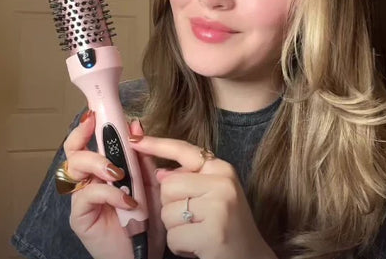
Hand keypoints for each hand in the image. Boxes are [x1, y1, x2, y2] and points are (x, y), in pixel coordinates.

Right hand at [63, 111, 165, 258]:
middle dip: (84, 139)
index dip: (86, 126)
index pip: (86, 141)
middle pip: (72, 151)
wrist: (146, 249)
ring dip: (98, 163)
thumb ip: (141, 154)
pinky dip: (110, 192)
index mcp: (101, 167)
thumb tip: (136, 124)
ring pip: (73, 169)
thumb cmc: (147, 213)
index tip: (94, 114)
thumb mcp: (150, 178)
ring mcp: (82, 198)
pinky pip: (88, 195)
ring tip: (119, 172)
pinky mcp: (80, 216)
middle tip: (103, 139)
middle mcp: (87, 179)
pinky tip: (128, 199)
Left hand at [129, 135, 277, 258]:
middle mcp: (222, 182)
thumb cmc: (227, 223)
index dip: (156, 144)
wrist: (252, 257)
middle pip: (167, 186)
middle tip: (193, 219)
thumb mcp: (213, 193)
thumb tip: (159, 173)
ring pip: (167, 213)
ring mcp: (219, 206)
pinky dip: (179, 246)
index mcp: (221, 169)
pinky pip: (173, 236)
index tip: (134, 138)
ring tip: (197, 232)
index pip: (183, 150)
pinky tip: (197, 247)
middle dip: (170, 206)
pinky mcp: (212, 233)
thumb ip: (188, 179)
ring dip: (175, 229)